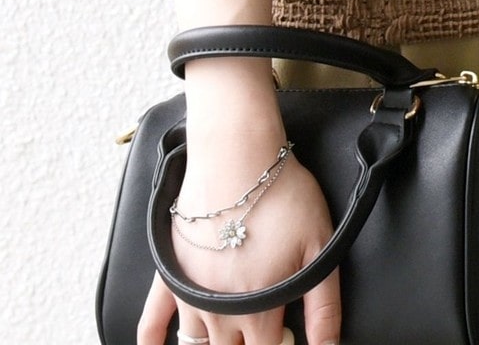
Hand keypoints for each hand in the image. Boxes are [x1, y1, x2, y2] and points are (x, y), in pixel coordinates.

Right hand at [136, 112, 340, 344]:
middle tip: (264, 327)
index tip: (289, 334)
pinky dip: (151, 340)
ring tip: (231, 336)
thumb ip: (324, 305)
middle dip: (248, 344)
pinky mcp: (169, 275)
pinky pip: (151, 320)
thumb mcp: (320, 246)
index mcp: (258, 312)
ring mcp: (189, 297)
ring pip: (198, 344)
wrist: (238, 155)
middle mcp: (220, 314)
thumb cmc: (283, 196)